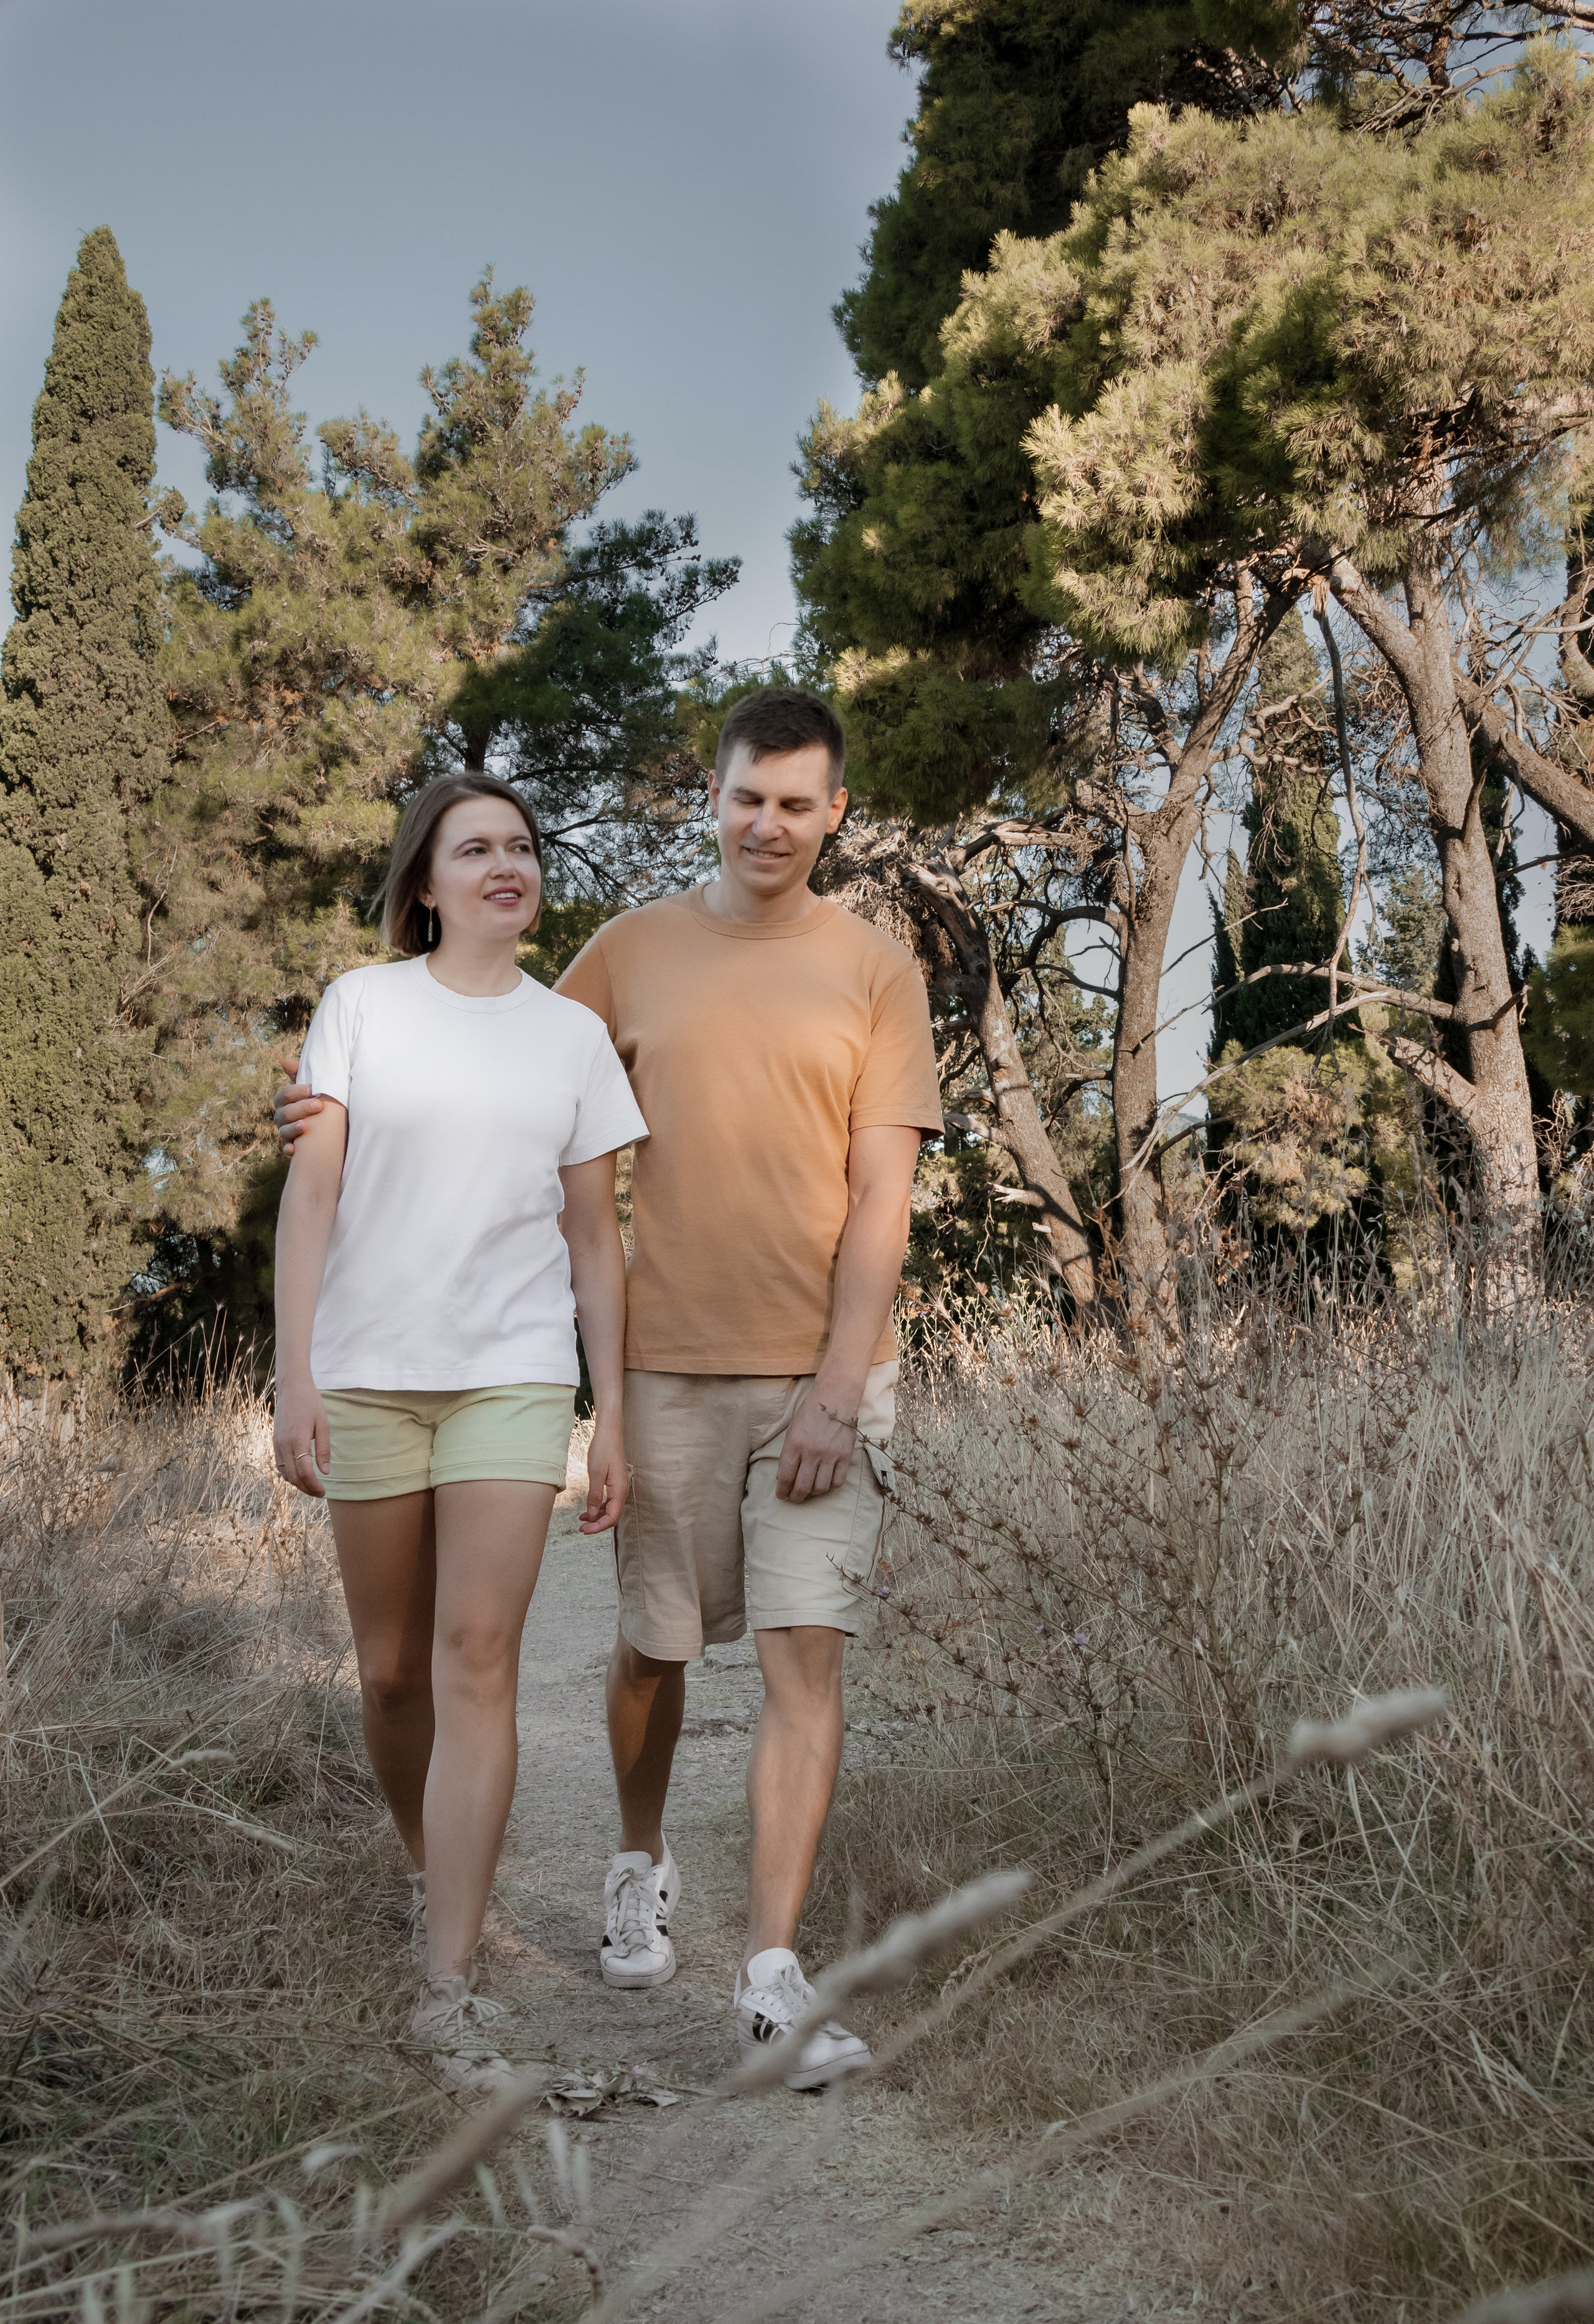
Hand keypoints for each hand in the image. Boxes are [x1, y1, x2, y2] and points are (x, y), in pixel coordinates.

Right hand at [273, 1054, 322, 1153]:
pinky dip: (289, 1149)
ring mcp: (285, 1132)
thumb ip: (300, 1074)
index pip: (285, 1095)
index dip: (296, 1091)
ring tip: (305, 1126)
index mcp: (284, 1101)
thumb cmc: (315, 1100)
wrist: (327, 1125)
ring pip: (284, 1131)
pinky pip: (286, 1150)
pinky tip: (294, 1149)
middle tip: (319, 1105)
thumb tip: (286, 1061)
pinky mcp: (292, 1146)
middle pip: (285, 1113)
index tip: (312, 1089)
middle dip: (301, 1108)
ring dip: (294, 1128)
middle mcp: (282, 1117)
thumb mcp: (310, 1088)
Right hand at [273, 1381, 330, 1497]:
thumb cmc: (311, 1403)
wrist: (292, 1388)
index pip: (304, 1471)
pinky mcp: (274, 1442)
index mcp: (298, 1439)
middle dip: (306, 1488)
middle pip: (293, 1476)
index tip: (324, 1492)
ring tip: (311, 1487)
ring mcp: (277, 1443)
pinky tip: (299, 1476)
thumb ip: (324, 1449)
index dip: (313, 1486)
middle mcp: (284, 1444)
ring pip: (284, 1473)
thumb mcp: (324, 1424)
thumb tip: (324, 1472)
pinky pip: (279, 1464)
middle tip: (320, 1493)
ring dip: (297, 1483)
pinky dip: (289, 1474)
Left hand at [579, 1414, 627, 1534]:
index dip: (599, 1526)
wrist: (609, 1433)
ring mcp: (619, 1487)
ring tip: (582, 1520)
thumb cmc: (603, 1449)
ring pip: (610, 1509)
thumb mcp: (595, 1473)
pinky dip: (598, 1508)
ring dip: (597, 1517)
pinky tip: (588, 1510)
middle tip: (581, 1529)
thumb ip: (595, 1495)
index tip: (585, 1530)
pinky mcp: (614, 1483)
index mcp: (619, 1489)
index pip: (612, 1517)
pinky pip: (609, 1501)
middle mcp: (622, 1490)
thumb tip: (593, 1514)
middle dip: (597, 1524)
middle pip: (612, 1516)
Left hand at [776, 1389, 856, 1503]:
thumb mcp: (792, 1430)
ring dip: (813, 1493)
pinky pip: (838, 1481)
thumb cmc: (811, 1412)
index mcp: (794, 1444)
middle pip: (802, 1487)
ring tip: (810, 1491)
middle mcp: (811, 1452)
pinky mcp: (845, 1456)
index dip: (782, 1491)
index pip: (785, 1476)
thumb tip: (785, 1476)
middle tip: (795, 1498)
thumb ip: (789, 1452)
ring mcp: (830, 1455)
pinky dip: (831, 1486)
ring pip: (821, 1487)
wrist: (836, 1397)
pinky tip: (826, 1483)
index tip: (782, 1496)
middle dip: (796, 1497)